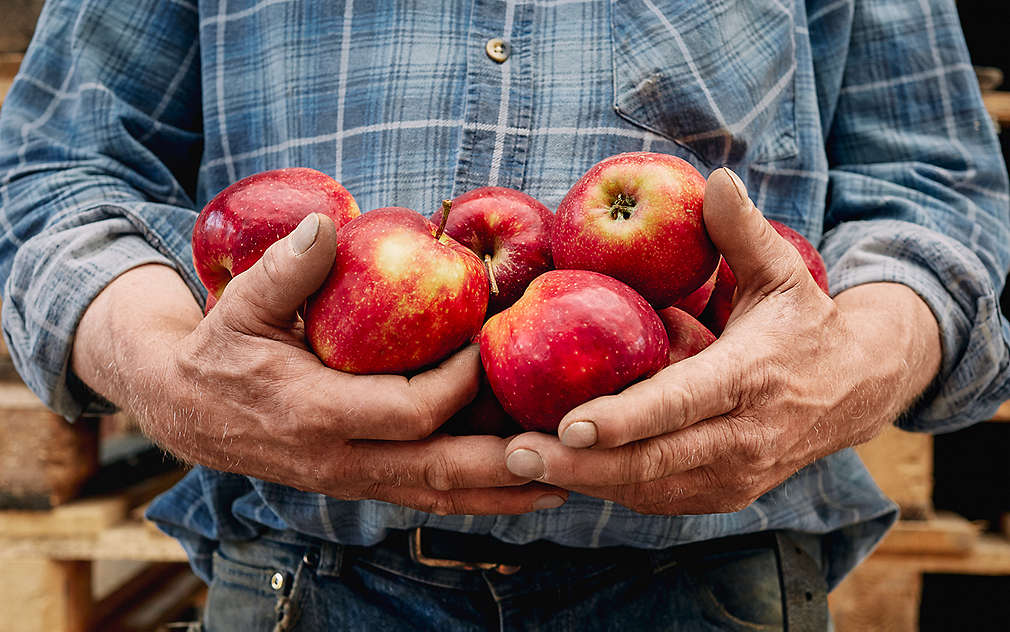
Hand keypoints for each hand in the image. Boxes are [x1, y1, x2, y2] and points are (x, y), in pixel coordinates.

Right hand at [72, 213, 565, 514]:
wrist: (186, 410)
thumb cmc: (220, 350)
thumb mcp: (241, 304)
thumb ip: (285, 270)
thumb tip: (325, 225)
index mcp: (316, 412)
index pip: (411, 409)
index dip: (460, 383)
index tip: (492, 347)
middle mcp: (340, 459)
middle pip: (440, 470)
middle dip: (504, 462)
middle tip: (562, 448)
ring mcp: (352, 479)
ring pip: (438, 496)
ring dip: (501, 493)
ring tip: (561, 486)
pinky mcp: (360, 483)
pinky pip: (425, 497)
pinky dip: (474, 497)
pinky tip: (515, 490)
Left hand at [502, 168, 940, 514]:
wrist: (858, 389)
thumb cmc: (804, 323)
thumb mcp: (782, 273)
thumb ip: (742, 231)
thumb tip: (714, 177)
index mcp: (752, 377)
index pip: (683, 403)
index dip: (626, 419)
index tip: (569, 425)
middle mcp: (746, 437)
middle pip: (654, 462)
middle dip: (581, 464)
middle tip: (513, 454)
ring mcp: (737, 476)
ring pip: (649, 489)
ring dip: (585, 481)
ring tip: (520, 465)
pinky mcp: (726, 496)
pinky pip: (658, 498)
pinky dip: (610, 487)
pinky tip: (564, 472)